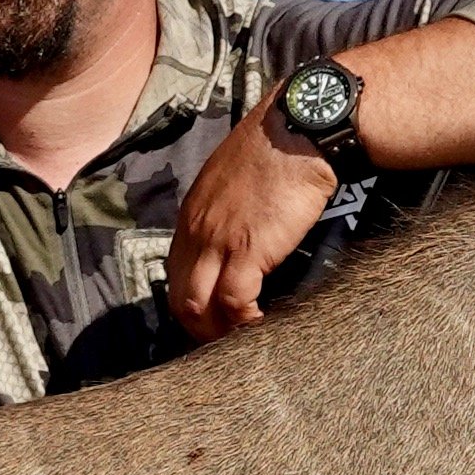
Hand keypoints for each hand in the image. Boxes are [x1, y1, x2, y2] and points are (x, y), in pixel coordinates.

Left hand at [163, 112, 335, 342]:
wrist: (297, 129)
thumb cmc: (277, 146)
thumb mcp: (234, 176)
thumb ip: (226, 207)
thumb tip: (239, 229)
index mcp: (192, 214)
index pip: (176, 272)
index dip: (191, 302)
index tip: (210, 318)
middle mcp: (196, 231)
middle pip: (180, 296)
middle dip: (197, 328)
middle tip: (223, 345)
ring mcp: (218, 242)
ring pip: (199, 306)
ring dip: (217, 333)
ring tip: (240, 345)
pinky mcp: (248, 251)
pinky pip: (234, 303)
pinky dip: (244, 323)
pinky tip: (260, 328)